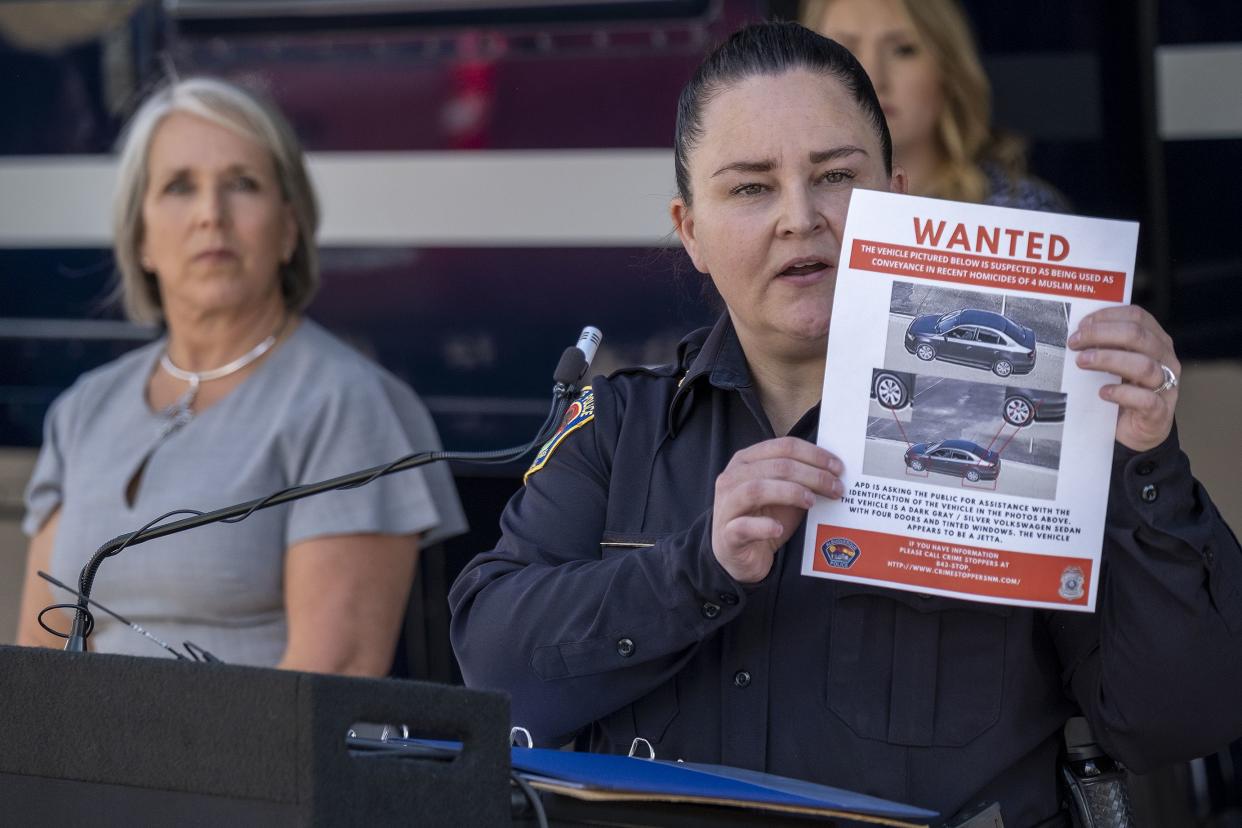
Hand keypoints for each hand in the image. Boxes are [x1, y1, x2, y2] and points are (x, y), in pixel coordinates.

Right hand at [711, 437, 842, 583]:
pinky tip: (779, 529)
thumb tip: (834, 472)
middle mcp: (732, 478)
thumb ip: (801, 479)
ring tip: (812, 502)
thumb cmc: (764, 519)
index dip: (814, 454)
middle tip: (836, 488)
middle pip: (776, 466)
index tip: (837, 467)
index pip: (783, 447)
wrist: (741, 555)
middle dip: (812, 475)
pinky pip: (743, 526)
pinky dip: (764, 526)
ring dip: (790, 493)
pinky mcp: (727, 535)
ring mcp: (726, 505)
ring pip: (756, 489)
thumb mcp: (785, 495)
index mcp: (747, 460)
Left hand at [1068, 305, 1178, 451]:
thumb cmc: (1125, 391)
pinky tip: (1103, 392)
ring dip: (1108, 359)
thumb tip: (1078, 333)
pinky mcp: (1159, 412)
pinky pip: (1145, 399)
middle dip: (1101, 334)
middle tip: (1075, 342)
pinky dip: (1121, 393)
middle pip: (1138, 336)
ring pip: (1143, 365)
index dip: (1107, 316)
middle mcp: (1165, 359)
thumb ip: (1106, 346)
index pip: (1137, 316)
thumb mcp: (1116, 364)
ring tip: (1082, 362)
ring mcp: (1166, 385)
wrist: (1137, 430)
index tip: (1082, 325)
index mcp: (1156, 341)